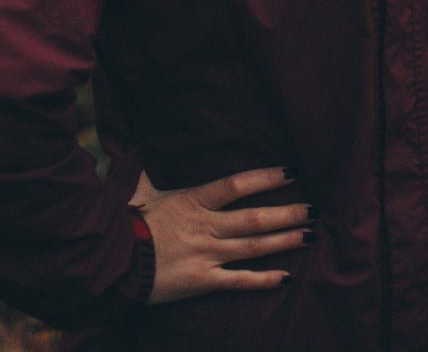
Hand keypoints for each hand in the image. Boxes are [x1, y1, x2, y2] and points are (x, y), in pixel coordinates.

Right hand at [129, 165, 314, 304]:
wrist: (111, 263)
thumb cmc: (125, 223)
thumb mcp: (139, 190)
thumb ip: (151, 170)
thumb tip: (145, 146)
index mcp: (193, 201)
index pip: (237, 184)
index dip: (267, 177)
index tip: (292, 171)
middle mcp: (205, 226)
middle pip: (255, 218)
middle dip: (289, 212)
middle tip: (315, 209)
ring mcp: (206, 254)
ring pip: (254, 247)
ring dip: (285, 241)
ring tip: (310, 235)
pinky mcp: (202, 281)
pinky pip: (239, 280)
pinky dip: (263, 280)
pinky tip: (286, 277)